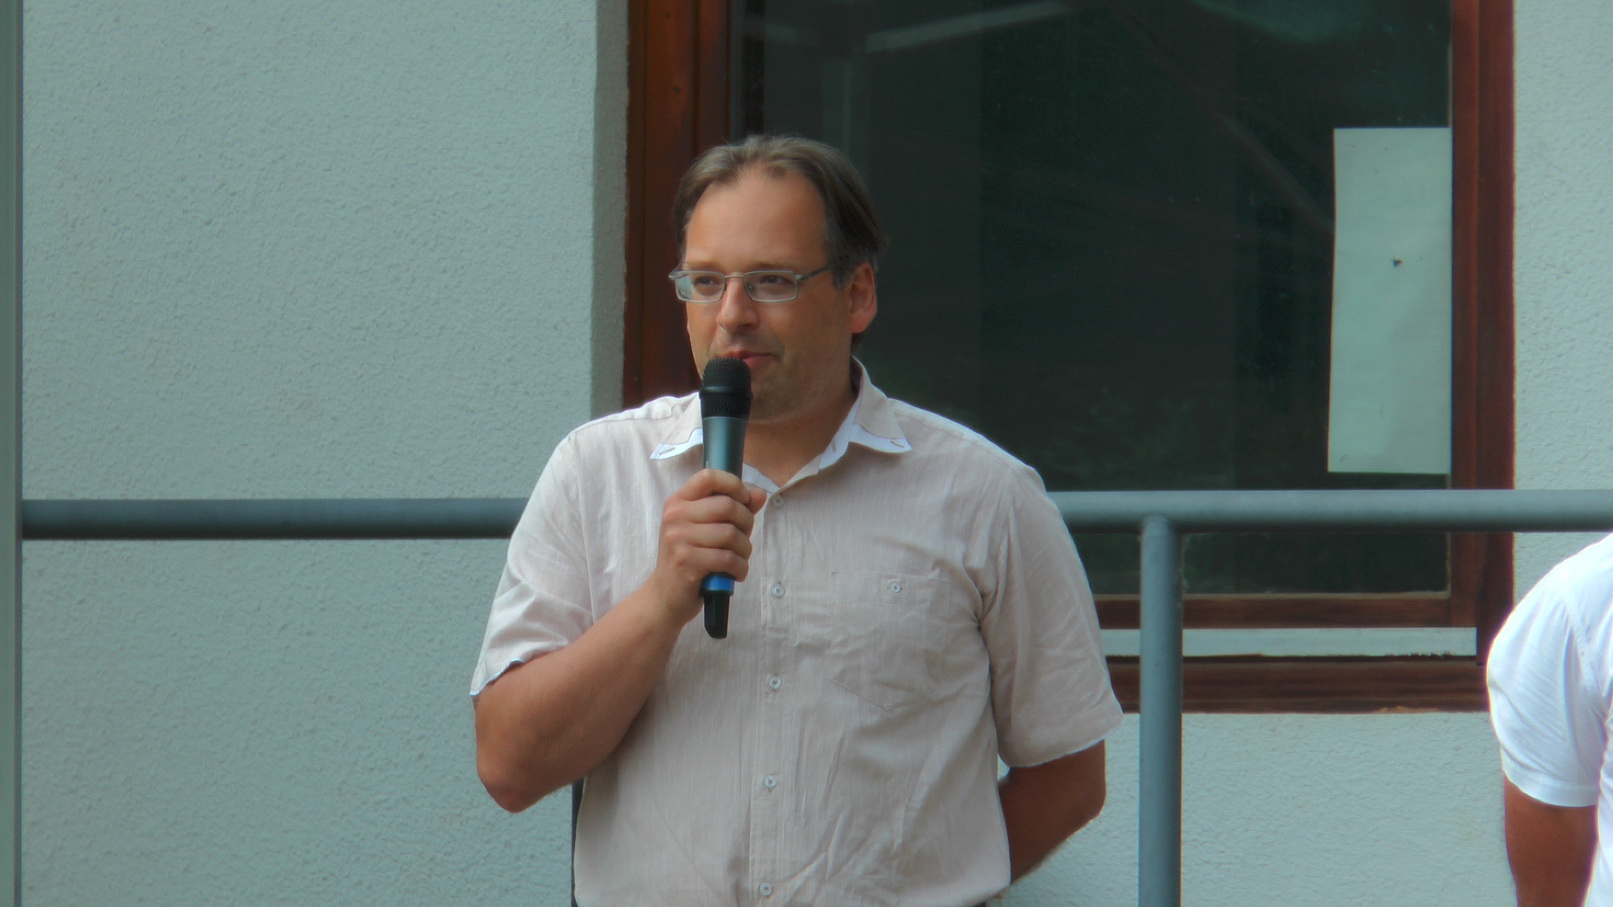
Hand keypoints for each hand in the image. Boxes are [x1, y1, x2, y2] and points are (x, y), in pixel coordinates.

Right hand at [645, 469, 766, 625]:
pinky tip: (736, 573)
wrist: (665, 596)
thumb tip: (760, 494)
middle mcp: (675, 515)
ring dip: (744, 550)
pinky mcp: (686, 562)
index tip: (743, 501)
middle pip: (727, 506)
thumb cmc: (690, 558)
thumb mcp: (706, 529)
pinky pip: (728, 558)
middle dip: (746, 524)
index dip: (734, 485)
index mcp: (678, 501)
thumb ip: (734, 509)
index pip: (709, 476)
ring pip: (731, 534)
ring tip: (739, 559)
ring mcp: (678, 538)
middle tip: (742, 540)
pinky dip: (740, 568)